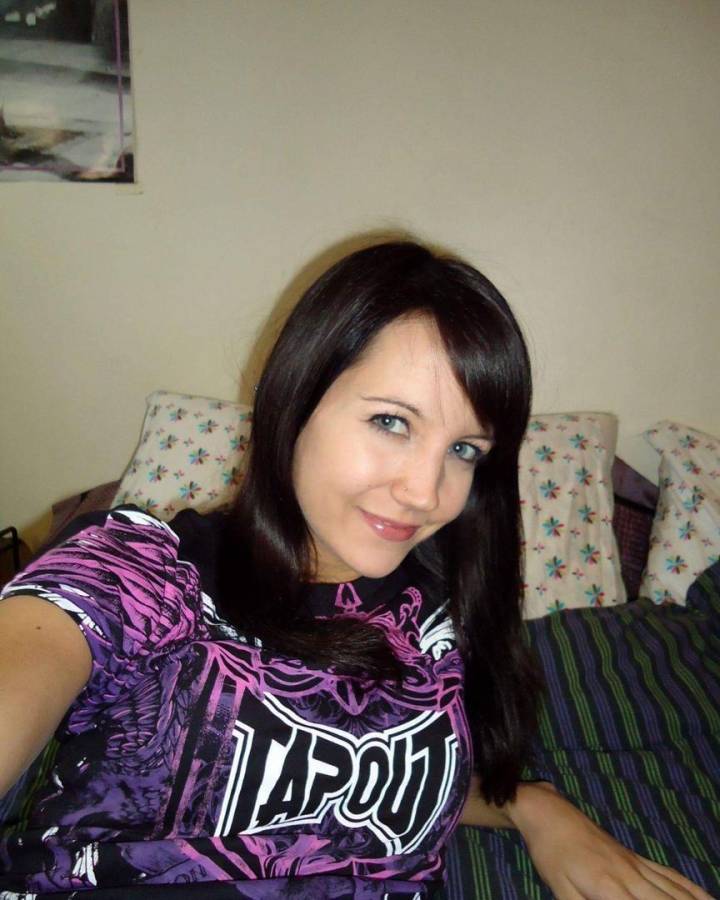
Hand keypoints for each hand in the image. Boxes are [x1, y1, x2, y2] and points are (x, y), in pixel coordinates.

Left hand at [509, 783, 713, 899]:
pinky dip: (690, 889)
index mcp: (610, 889)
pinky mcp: (635, 857)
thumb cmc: (551, 855)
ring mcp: (636, 864)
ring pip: (675, 891)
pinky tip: (706, 897)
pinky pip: (669, 875)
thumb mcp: (562, 892)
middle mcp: (630, 877)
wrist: (549, 815)